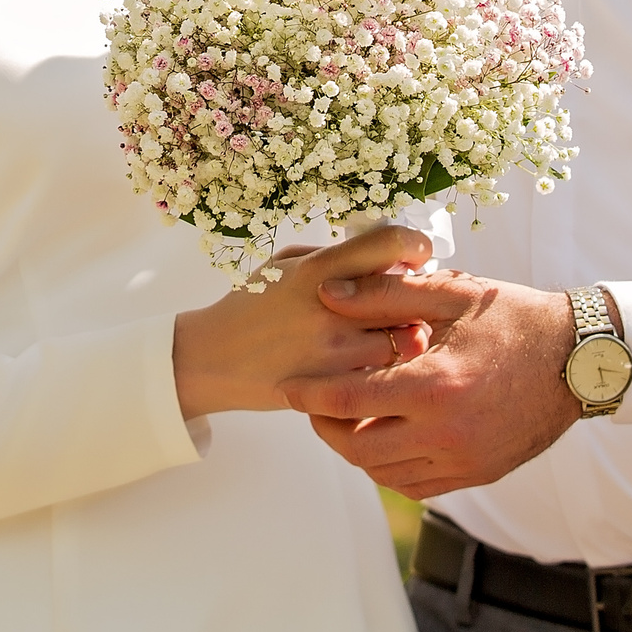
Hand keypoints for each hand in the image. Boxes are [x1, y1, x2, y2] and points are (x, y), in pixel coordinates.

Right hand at [171, 225, 435, 419]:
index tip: (418, 253)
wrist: (211, 359)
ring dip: (408, 334)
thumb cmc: (251, 304)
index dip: (415, 245)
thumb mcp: (283, 263)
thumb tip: (388, 255)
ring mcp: (334, 351)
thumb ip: (334, 256)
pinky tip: (374, 361)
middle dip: (419, 295)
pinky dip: (387, 367)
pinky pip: (383, 375)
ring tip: (397, 331)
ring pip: (405, 341)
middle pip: (408, 296)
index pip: (389, 244)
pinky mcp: (333, 387)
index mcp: (318, 268)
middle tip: (415, 296)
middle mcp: (331, 307)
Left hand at [281, 270, 585, 497]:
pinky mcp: (478, 474)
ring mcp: (465, 460)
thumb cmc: (514, 317)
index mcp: (435, 384)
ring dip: (355, 451)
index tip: (287, 385)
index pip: (347, 401)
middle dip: (325, 428)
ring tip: (346, 420)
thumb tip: (325, 292)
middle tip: (313, 404)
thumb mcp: (453, 293)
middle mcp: (448, 432)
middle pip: (357, 449)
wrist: (580, 358)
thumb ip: (386, 293)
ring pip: (384, 473)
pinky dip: (389, 469)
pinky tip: (383, 439)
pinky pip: (416, 486)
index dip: (308, 394)